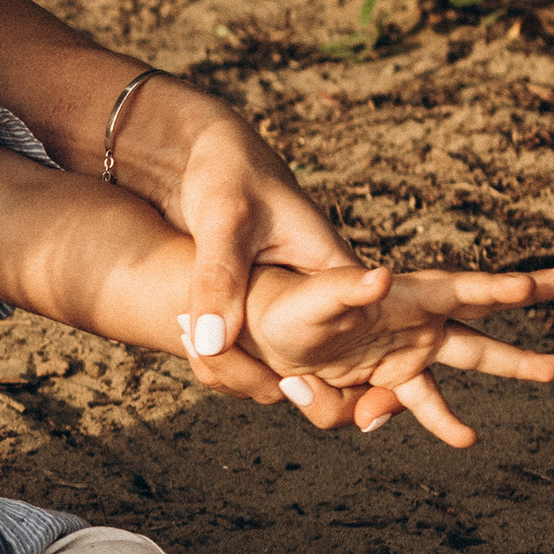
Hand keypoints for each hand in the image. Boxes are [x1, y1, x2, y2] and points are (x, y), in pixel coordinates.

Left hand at [113, 78, 365, 407]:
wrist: (196, 151)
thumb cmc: (223, 171)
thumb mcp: (223, 221)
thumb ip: (219, 279)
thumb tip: (212, 345)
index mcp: (329, 262)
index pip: (357, 328)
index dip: (352, 374)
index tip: (328, 402)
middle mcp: (317, 286)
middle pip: (324, 356)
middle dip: (300, 385)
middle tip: (272, 398)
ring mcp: (288, 299)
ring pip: (284, 358)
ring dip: (254, 375)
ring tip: (223, 378)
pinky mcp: (256, 304)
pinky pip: (254, 348)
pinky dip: (233, 360)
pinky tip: (205, 365)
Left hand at [243, 260, 553, 448]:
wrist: (261, 327)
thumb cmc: (287, 305)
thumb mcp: (313, 297)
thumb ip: (346, 290)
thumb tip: (380, 278)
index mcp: (404, 293)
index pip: (462, 289)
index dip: (500, 288)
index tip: (540, 284)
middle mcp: (415, 318)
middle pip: (482, 314)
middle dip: (526, 296)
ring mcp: (407, 348)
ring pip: (468, 359)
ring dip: (511, 362)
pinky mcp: (389, 375)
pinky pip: (421, 403)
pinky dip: (440, 420)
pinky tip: (468, 438)